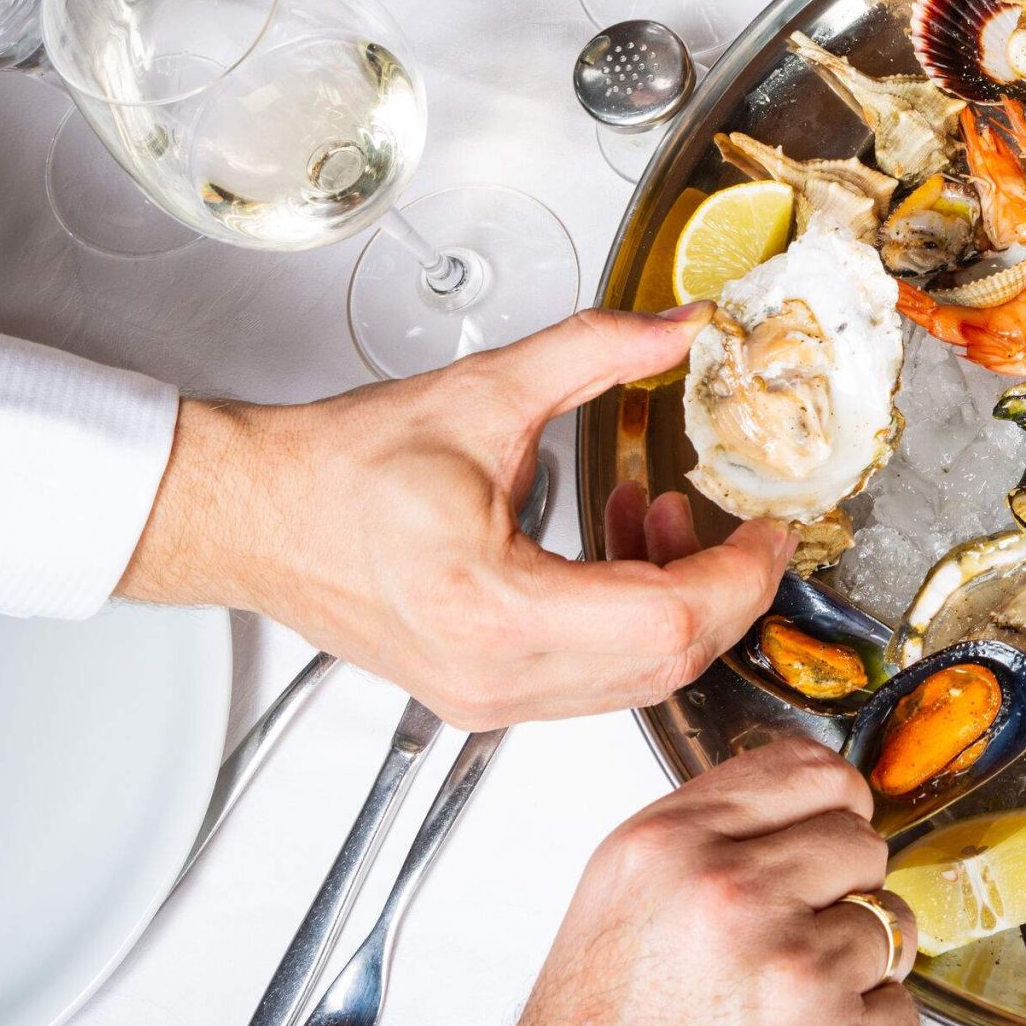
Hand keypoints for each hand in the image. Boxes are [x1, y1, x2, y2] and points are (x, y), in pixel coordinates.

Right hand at [119, 309, 794, 729]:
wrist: (254, 515)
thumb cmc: (339, 470)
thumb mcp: (487, 393)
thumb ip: (597, 351)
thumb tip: (680, 327)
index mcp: (496, 609)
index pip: (670, 620)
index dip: (741, 575)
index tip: (771, 529)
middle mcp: (495, 676)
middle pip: (668, 662)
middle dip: (726, 591)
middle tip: (748, 529)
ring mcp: (488, 698)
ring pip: (637, 679)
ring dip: (679, 602)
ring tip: (670, 516)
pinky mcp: (483, 697)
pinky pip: (595, 678)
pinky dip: (632, 618)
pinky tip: (627, 548)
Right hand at [467, 738, 922, 1025]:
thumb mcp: (617, 912)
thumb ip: (706, 843)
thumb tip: (795, 807)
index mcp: (667, 851)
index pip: (810, 770)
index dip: (826, 807)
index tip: (823, 830)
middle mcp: (735, 901)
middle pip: (860, 843)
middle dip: (837, 893)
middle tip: (779, 951)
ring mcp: (802, 977)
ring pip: (890, 926)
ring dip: (854, 970)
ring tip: (776, 1018)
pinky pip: (902, 1012)